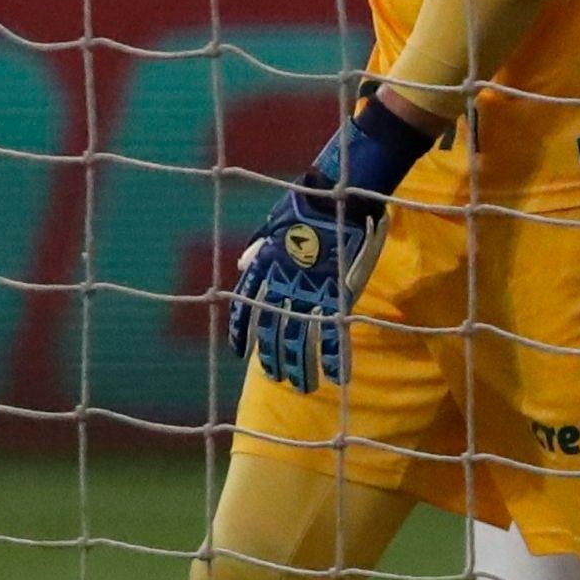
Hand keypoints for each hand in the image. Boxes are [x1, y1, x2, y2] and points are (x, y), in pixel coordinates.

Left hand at [226, 95, 436, 390]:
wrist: (340, 191)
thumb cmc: (309, 203)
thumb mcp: (275, 222)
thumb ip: (259, 248)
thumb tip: (241, 266)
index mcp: (266, 268)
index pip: (247, 309)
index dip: (243, 334)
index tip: (239, 353)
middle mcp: (283, 286)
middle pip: (273, 333)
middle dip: (274, 359)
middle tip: (278, 378)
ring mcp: (310, 292)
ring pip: (299, 341)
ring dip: (301, 368)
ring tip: (303, 387)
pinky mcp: (336, 294)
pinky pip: (334, 334)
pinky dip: (336, 358)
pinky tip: (338, 378)